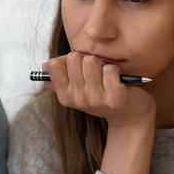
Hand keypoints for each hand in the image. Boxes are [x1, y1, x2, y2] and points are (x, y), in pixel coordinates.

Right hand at [44, 52, 155, 173]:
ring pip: (92, 61)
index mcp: (64, 95)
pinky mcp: (115, 98)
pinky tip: (118, 81)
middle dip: (87, 59)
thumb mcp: (77, 89)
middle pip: (74, 57)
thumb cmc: (101, 96)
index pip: (54, 64)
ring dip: (102, 64)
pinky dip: (116, 70)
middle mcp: (77, 98)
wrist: (128, 115)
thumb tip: (44, 66)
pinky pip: (110, 69)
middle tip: (96, 72)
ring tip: (106, 76)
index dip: (67, 60)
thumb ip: (59, 78)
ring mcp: (95, 99)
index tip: (77, 68)